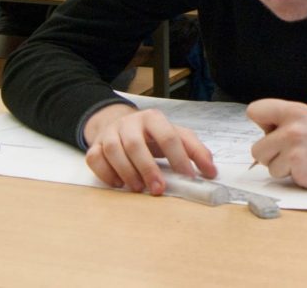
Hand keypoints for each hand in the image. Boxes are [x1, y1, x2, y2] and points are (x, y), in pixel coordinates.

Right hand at [83, 104, 216, 194]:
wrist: (121, 124)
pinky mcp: (94, 146)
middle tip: (159, 189)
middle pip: (135, 144)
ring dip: (127, 172)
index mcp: (153, 118)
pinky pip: (95, 158)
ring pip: (113, 151)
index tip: (189, 178)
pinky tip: (119, 184)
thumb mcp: (176, 135)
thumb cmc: (153, 135)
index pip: (168, 137)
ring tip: (139, 188)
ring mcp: (110, 133)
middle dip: (148, 168)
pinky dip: (106, 173)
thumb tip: (211, 171)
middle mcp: (130, 123)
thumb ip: (195, 150)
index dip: (179, 158)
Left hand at [247, 99, 306, 189]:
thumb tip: (265, 136)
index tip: (272, 129)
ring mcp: (296, 155)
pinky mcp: (302, 175)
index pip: (255, 111)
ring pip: (271, 167)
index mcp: (294, 111)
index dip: (262, 123)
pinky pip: (287, 179)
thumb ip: (288, 123)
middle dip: (271, 153)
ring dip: (286, 168)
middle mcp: (292, 131)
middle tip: (293, 151)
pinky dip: (299, 178)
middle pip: (257, 149)